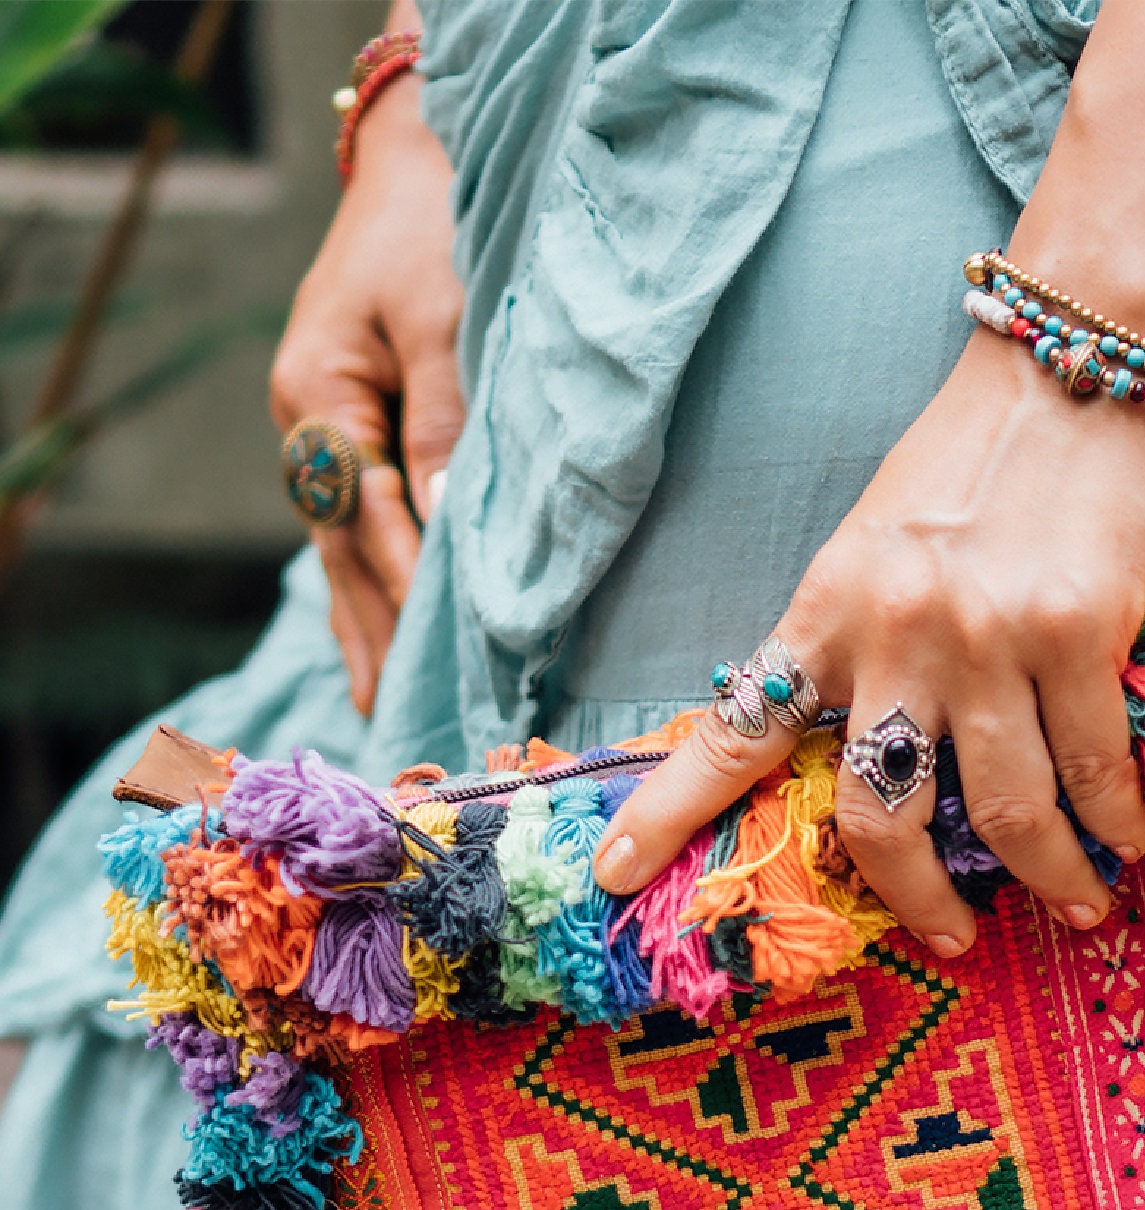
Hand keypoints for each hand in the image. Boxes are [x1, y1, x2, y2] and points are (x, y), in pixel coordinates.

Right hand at [269, 71, 462, 714]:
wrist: (420, 168)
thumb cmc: (438, 231)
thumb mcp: (444, 320)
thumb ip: (449, 424)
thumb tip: (455, 524)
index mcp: (320, 397)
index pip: (369, 518)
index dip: (410, 590)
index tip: (445, 657)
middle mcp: (307, 428)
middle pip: (344, 553)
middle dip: (376, 637)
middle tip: (402, 724)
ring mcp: (321, 436)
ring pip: (345, 552)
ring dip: (367, 628)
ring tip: (382, 709)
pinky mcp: (352, 437)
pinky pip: (357, 532)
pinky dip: (373, 588)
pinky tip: (379, 640)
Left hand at [592, 332, 1144, 952]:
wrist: (1077, 363)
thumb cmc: (975, 462)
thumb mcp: (876, 547)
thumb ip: (861, 646)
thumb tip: (883, 757)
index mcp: (826, 609)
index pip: (735, 730)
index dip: (670, 813)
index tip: (614, 877)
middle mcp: (893, 633)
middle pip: (878, 815)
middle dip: (916, 900)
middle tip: (948, 937)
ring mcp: (987, 638)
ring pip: (1002, 813)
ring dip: (1047, 878)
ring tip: (1077, 905)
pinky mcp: (1077, 632)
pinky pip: (1091, 768)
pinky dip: (1114, 821)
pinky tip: (1127, 842)